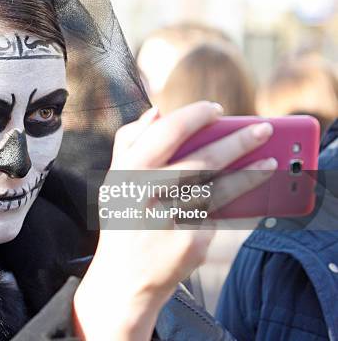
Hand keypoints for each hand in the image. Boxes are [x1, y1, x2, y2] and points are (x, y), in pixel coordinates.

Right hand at [74, 102, 276, 339]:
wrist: (124, 278)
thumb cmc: (124, 220)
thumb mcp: (115, 181)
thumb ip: (128, 142)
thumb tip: (155, 111)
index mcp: (127, 172)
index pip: (166, 132)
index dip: (195, 116)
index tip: (216, 109)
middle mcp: (147, 195)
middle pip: (201, 160)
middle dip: (238, 141)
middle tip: (264, 128)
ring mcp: (169, 220)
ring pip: (219, 188)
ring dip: (250, 172)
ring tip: (272, 159)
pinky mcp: (189, 243)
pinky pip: (220, 215)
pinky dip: (240, 201)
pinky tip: (257, 189)